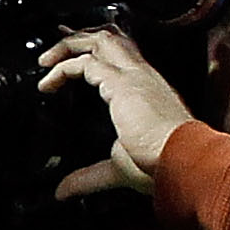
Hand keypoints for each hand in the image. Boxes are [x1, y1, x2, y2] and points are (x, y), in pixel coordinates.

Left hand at [38, 27, 195, 198]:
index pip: (121, 56)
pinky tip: (48, 82)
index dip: (95, 52)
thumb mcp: (117, 167)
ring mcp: (134, 75)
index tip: (72, 57)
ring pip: (100, 40)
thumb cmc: (164, 164)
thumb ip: (88, 177)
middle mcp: (143, 76)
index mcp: (146, 90)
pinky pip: (86, 62)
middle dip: (79, 38)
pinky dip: (63, 68)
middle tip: (53, 51)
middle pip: (110, 38)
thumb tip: (64, 191)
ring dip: (69, 45)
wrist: (184, 160)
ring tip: (45, 61)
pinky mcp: (122, 82)